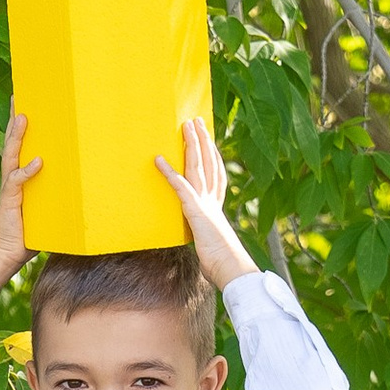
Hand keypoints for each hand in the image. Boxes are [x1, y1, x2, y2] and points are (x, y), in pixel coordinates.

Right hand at [0, 110, 43, 308]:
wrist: (6, 255)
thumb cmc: (27, 235)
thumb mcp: (45, 210)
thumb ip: (56, 196)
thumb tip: (84, 189)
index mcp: (17, 177)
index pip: (17, 146)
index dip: (19, 126)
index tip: (24, 104)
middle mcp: (10, 177)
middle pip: (11, 142)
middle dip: (13, 119)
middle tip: (18, 96)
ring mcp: (9, 187)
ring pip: (11, 155)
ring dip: (16, 136)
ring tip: (22, 117)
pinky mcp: (10, 200)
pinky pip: (17, 181)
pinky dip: (27, 171)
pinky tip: (38, 162)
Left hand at [154, 114, 255, 286]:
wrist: (230, 268)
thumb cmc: (223, 264)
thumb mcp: (212, 249)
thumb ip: (207, 243)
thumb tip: (206, 254)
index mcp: (217, 208)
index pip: (216, 175)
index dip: (213, 156)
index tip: (210, 141)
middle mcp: (212, 200)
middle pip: (208, 162)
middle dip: (203, 140)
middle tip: (197, 121)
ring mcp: (204, 203)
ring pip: (197, 166)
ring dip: (191, 145)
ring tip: (186, 126)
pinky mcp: (195, 210)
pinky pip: (179, 186)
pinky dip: (168, 172)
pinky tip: (158, 159)